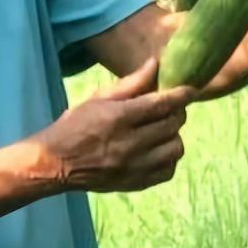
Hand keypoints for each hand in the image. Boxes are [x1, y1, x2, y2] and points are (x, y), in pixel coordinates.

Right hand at [36, 59, 192, 193]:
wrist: (55, 163)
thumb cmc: (75, 125)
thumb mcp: (99, 98)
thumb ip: (131, 83)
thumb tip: (156, 63)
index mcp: (119, 118)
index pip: (162, 104)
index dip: (182, 95)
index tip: (191, 90)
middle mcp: (129, 143)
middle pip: (172, 125)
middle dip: (176, 113)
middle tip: (170, 109)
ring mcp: (133, 167)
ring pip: (175, 148)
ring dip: (173, 136)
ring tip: (162, 131)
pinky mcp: (135, 183)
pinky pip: (167, 171)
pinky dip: (168, 159)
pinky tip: (157, 151)